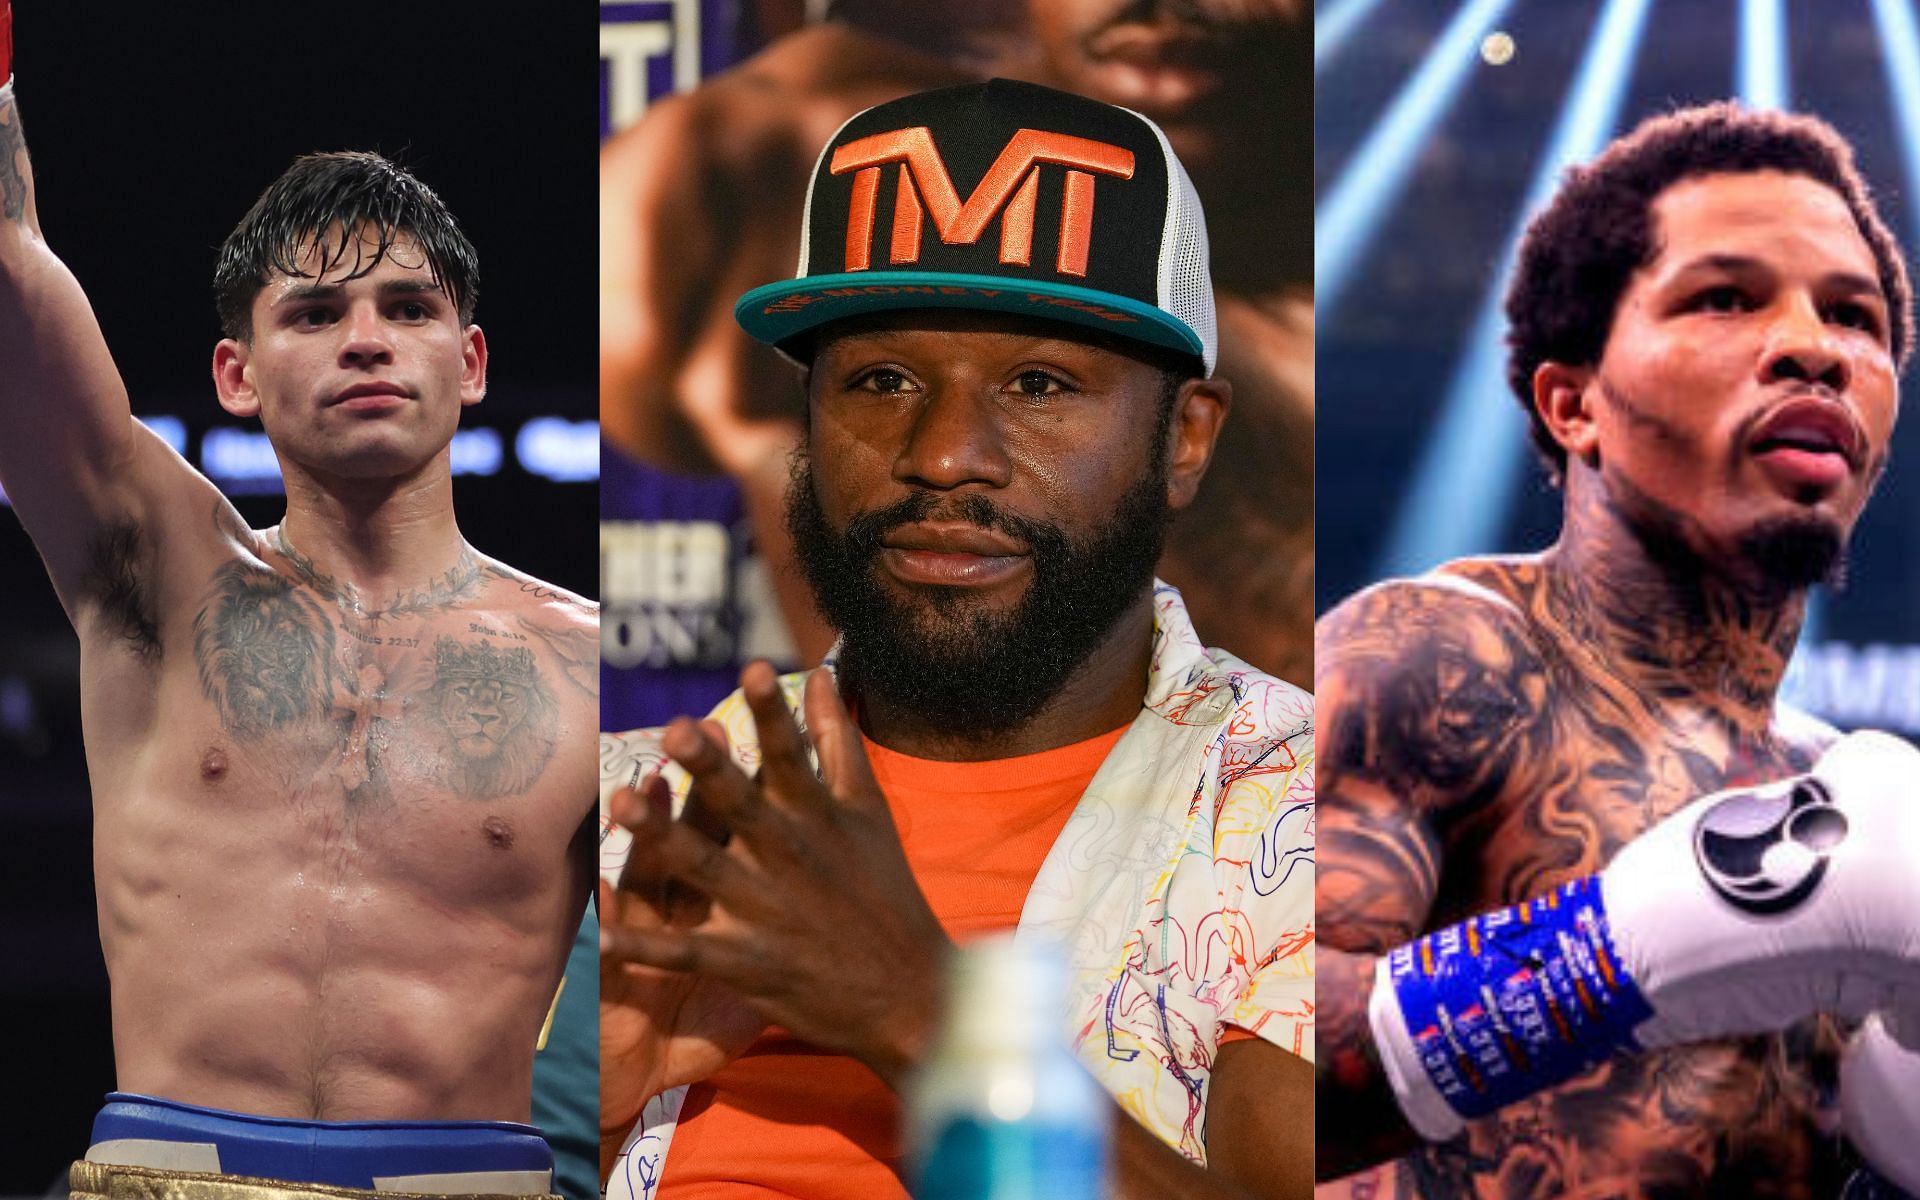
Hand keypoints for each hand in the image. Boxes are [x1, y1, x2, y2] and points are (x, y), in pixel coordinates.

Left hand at [601, 661, 954, 1089]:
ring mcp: (766, 911)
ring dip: (659, 839)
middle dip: (710, 768)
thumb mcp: (869, 810)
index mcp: (817, 817)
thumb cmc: (885, 890)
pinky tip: (602, 938)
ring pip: (703, 869)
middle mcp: (789, 857)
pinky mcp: (748, 964)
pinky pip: (687, 953)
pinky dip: (644, 949)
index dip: (773, 714)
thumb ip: (837, 742)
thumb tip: (819, 676)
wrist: (910, 992)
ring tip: (620, 804)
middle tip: (674, 729)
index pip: (792, 756)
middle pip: (742, 805)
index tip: (754, 668)